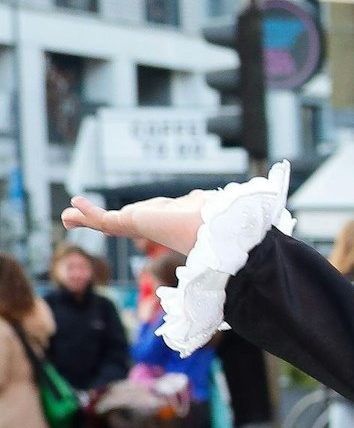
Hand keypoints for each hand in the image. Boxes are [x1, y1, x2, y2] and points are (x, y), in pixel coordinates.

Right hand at [61, 191, 205, 255]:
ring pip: (106, 224)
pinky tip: (69, 213)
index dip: (123, 217)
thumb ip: (195, 201)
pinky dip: (86, 215)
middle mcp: (149, 225)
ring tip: (67, 217)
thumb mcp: (197, 203)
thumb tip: (199, 197)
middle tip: (76, 218)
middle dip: (96, 220)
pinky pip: (103, 221)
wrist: (213, 230)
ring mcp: (138, 226)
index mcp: (163, 220)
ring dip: (85, 218)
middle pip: (117, 224)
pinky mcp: (130, 224)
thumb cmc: (213, 219)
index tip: (111, 218)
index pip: (138, 219)